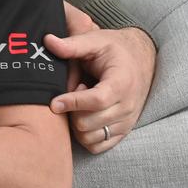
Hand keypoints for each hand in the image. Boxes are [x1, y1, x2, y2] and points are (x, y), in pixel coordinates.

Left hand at [44, 2, 156, 153]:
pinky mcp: (122, 132)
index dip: (72, 103)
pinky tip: (84, 115)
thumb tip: (47, 41)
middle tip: (74, 90)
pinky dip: (84, 135)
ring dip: (76, 122)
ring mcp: (126, 122)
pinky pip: (97, 146)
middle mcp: (127, 106)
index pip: (97, 101)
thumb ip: (72, 44)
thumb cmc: (114, 50)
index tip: (53, 102)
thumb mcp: (95, 41)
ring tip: (80, 102)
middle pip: (88, 122)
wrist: (139, 60)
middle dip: (72, 110)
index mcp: (122, 82)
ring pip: (89, 137)